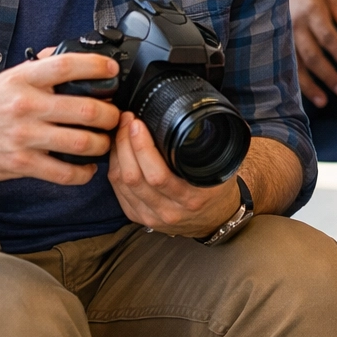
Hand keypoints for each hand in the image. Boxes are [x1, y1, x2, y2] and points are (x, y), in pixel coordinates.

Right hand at [0, 54, 121, 184]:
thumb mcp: (11, 76)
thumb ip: (43, 65)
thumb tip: (74, 51)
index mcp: (24, 79)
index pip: (68, 66)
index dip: (97, 67)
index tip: (112, 71)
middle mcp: (25, 106)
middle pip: (86, 109)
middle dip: (110, 115)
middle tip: (115, 116)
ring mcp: (23, 136)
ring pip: (81, 142)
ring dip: (103, 144)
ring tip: (104, 142)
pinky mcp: (20, 163)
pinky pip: (63, 173)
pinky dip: (83, 173)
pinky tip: (87, 167)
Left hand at [108, 113, 241, 237]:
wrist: (215, 219)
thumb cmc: (218, 189)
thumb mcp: (222, 169)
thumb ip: (209, 149)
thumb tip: (193, 117)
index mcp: (191, 198)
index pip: (158, 175)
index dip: (142, 147)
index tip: (138, 123)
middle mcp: (169, 210)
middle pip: (134, 177)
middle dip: (125, 143)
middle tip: (126, 120)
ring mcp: (151, 216)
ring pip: (122, 182)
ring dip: (117, 153)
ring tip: (120, 130)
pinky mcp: (138, 217)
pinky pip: (118, 190)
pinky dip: (115, 167)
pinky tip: (118, 150)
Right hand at [287, 0, 336, 107]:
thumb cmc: (312, 0)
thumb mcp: (331, 0)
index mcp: (313, 11)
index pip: (327, 35)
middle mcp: (296, 26)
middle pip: (312, 54)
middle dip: (327, 74)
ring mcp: (283, 39)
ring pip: (296, 66)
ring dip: (310, 85)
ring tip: (324, 102)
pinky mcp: (275, 49)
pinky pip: (286, 69)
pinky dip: (296, 85)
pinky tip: (307, 98)